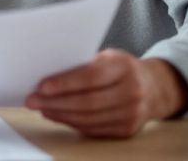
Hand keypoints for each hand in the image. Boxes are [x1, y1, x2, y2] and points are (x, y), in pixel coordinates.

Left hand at [24, 49, 187, 137]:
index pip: (91, 77)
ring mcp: (132, 114)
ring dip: (59, 114)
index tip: (42, 85)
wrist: (154, 87)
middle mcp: (132, 91)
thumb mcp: (108, 57)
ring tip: (41, 107)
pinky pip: (93, 129)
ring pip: (87, 119)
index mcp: (125, 67)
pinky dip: (71, 123)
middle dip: (55, 102)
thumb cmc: (121, 68)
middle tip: (32, 100)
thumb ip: (84, 64)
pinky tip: (56, 115)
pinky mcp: (126, 130)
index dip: (65, 83)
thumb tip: (47, 74)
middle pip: (87, 102)